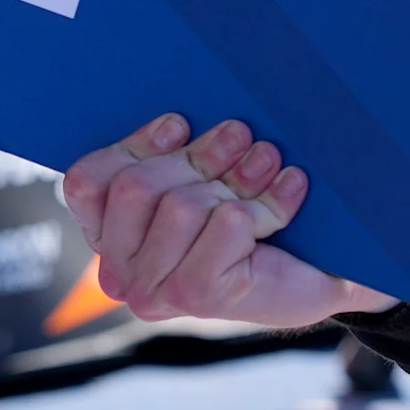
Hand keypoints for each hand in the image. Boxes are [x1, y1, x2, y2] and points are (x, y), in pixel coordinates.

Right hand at [57, 114, 395, 328]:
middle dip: (199, 156)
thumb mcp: (206, 181)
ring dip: (237, 178)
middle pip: (136, 186)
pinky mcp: (200, 296)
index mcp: (111, 238)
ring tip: (267, 165)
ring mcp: (157, 291)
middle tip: (241, 138)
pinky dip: (267, 203)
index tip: (181, 124)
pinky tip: (288, 194)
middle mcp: (122, 272)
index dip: (135, 144)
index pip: (87, 181)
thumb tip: (183, 114)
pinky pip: (226, 223)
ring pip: (182, 204)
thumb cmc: (258, 224)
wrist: (321, 277)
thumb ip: (176, 156)